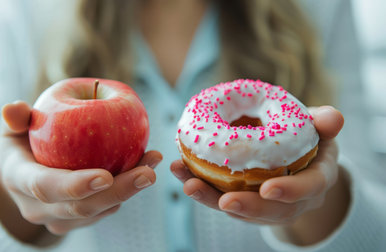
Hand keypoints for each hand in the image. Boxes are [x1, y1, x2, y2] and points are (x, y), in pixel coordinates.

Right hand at [0, 101, 161, 240]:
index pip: (45, 187)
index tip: (106, 176)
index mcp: (18, 180)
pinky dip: (128, 191)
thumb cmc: (22, 144)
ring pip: (99, 211)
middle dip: (117, 192)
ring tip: (153, 164)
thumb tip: (14, 108)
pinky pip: (106, 209)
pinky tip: (146, 167)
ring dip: (130, 190)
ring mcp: (59, 218)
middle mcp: (37, 207)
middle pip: (80, 207)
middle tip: (148, 173)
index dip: (75, 184)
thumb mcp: (14, 128)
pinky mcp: (79, 220)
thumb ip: (17, 119)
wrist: (24, 177)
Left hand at [171, 106, 344, 225]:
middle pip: (270, 210)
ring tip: (188, 184)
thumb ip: (322, 123)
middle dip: (246, 206)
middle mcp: (292, 199)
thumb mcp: (318, 129)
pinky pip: (220, 196)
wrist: (294, 158)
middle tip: (224, 200)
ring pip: (239, 208)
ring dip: (211, 198)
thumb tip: (334, 119)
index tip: (268, 188)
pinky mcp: (242, 199)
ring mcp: (265, 203)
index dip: (290, 191)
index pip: (309, 188)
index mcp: (315, 179)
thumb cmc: (307, 138)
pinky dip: (200, 186)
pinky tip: (180, 172)